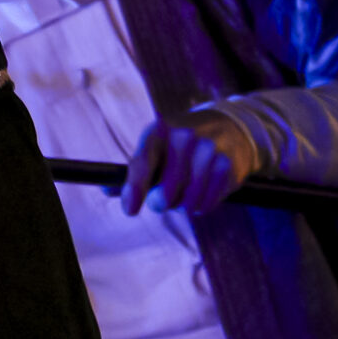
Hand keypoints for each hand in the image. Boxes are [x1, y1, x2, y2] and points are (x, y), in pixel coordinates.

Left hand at [118, 111, 261, 216]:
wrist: (231, 128)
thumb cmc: (181, 145)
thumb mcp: (156, 146)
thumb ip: (134, 170)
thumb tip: (106, 190)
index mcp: (159, 131)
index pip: (142, 164)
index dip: (133, 190)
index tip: (129, 210)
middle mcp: (184, 138)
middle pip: (165, 190)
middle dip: (159, 202)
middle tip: (159, 202)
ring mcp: (209, 151)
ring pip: (187, 201)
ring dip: (182, 205)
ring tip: (184, 193)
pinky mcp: (228, 166)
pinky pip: (207, 203)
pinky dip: (200, 206)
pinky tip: (201, 194)